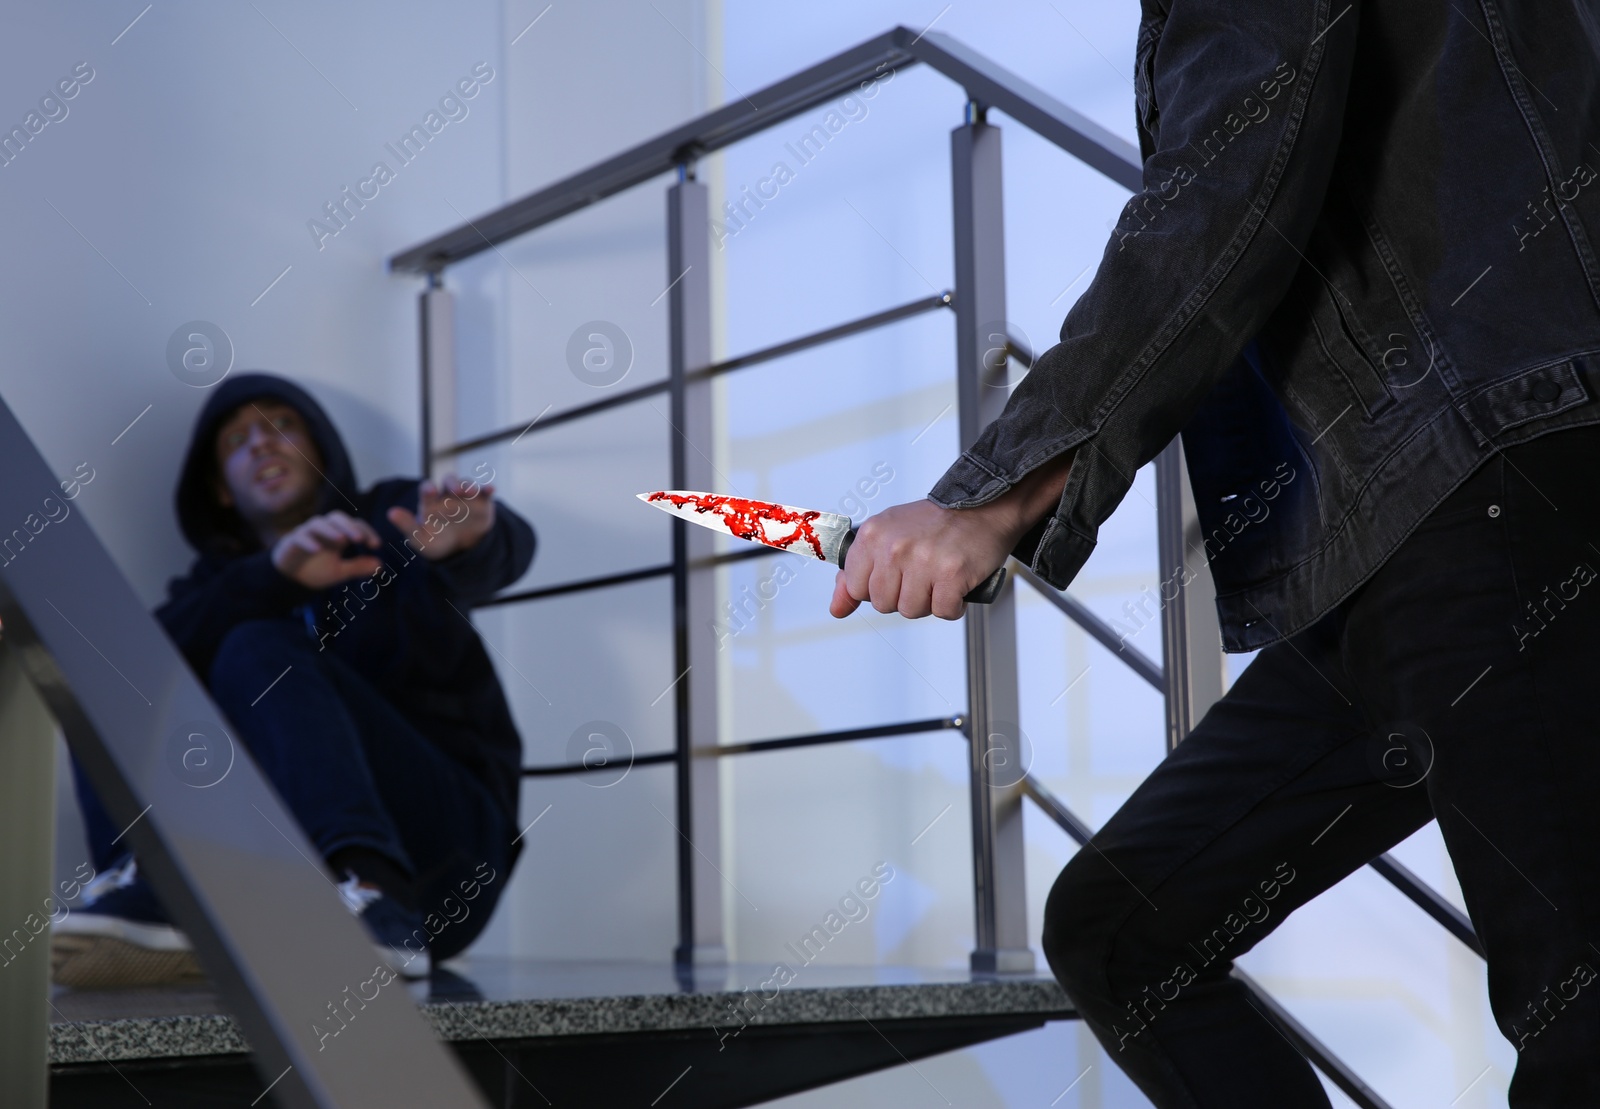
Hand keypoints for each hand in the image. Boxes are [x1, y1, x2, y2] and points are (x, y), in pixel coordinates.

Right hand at [271, 511, 382, 589]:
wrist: (290, 579)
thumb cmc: (316, 570)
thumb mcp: (339, 572)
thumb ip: (358, 567)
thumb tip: (380, 565)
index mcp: (338, 534)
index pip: (355, 525)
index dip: (366, 532)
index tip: (377, 545)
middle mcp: (324, 530)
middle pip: (337, 518)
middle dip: (349, 526)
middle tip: (359, 539)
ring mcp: (307, 533)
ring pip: (318, 523)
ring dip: (330, 530)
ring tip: (341, 540)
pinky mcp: (292, 541)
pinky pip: (300, 537)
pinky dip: (309, 541)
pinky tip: (317, 550)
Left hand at [386, 474, 496, 561]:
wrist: (460, 550)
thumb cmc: (437, 541)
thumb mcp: (421, 539)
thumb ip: (407, 525)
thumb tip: (390, 513)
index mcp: (431, 501)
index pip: (428, 490)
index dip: (429, 489)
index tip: (430, 491)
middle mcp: (448, 494)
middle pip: (449, 481)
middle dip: (452, 484)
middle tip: (455, 490)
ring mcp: (466, 497)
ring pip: (467, 484)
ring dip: (468, 485)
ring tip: (470, 491)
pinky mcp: (482, 502)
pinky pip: (485, 492)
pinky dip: (487, 489)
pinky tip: (491, 489)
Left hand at [829, 451, 1072, 620]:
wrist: (982, 508)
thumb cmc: (934, 525)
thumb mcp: (886, 537)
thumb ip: (855, 573)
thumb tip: (837, 609)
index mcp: (873, 535)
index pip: (856, 587)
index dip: (877, 588)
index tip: (895, 574)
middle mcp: (894, 547)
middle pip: (884, 604)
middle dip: (904, 596)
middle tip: (922, 573)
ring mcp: (923, 560)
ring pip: (911, 611)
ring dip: (929, 601)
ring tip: (939, 577)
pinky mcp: (951, 573)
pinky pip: (943, 612)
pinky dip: (953, 605)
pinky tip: (956, 585)